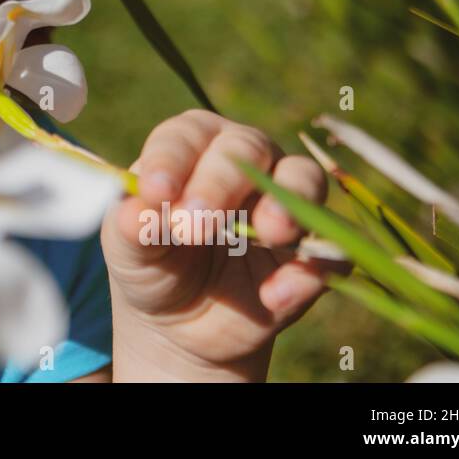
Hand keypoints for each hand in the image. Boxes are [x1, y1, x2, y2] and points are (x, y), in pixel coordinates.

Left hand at [100, 109, 344, 380]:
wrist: (178, 323)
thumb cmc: (149, 261)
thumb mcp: (127, 248)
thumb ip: (132, 228)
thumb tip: (136, 215)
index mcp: (191, 147)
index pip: (186, 135)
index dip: (172, 160)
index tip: (155, 192)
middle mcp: (244, 161)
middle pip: (248, 148)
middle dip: (221, 184)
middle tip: (196, 227)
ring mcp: (283, 203)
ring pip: (305, 180)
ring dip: (289, 204)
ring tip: (269, 235)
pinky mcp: (310, 254)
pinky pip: (330, 251)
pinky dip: (310, 269)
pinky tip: (274, 296)